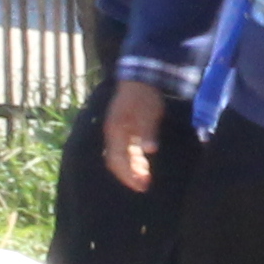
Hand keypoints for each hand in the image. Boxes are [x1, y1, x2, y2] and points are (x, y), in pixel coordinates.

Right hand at [103, 79, 168, 194]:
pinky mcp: (126, 129)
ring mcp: (119, 132)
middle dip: (129, 176)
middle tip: (144, 186)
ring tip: (146, 179)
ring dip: (132, 169)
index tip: (141, 186)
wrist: (142, 77)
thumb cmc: (144, 94)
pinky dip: (134, 160)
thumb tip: (149, 150)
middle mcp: (113, 133)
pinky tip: (144, 165)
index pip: (117, 159)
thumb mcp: (148, 111)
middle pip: (116, 161)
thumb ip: (147, 130)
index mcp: (115, 130)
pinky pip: (126, 150)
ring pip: (121, 157)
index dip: (128, 175)